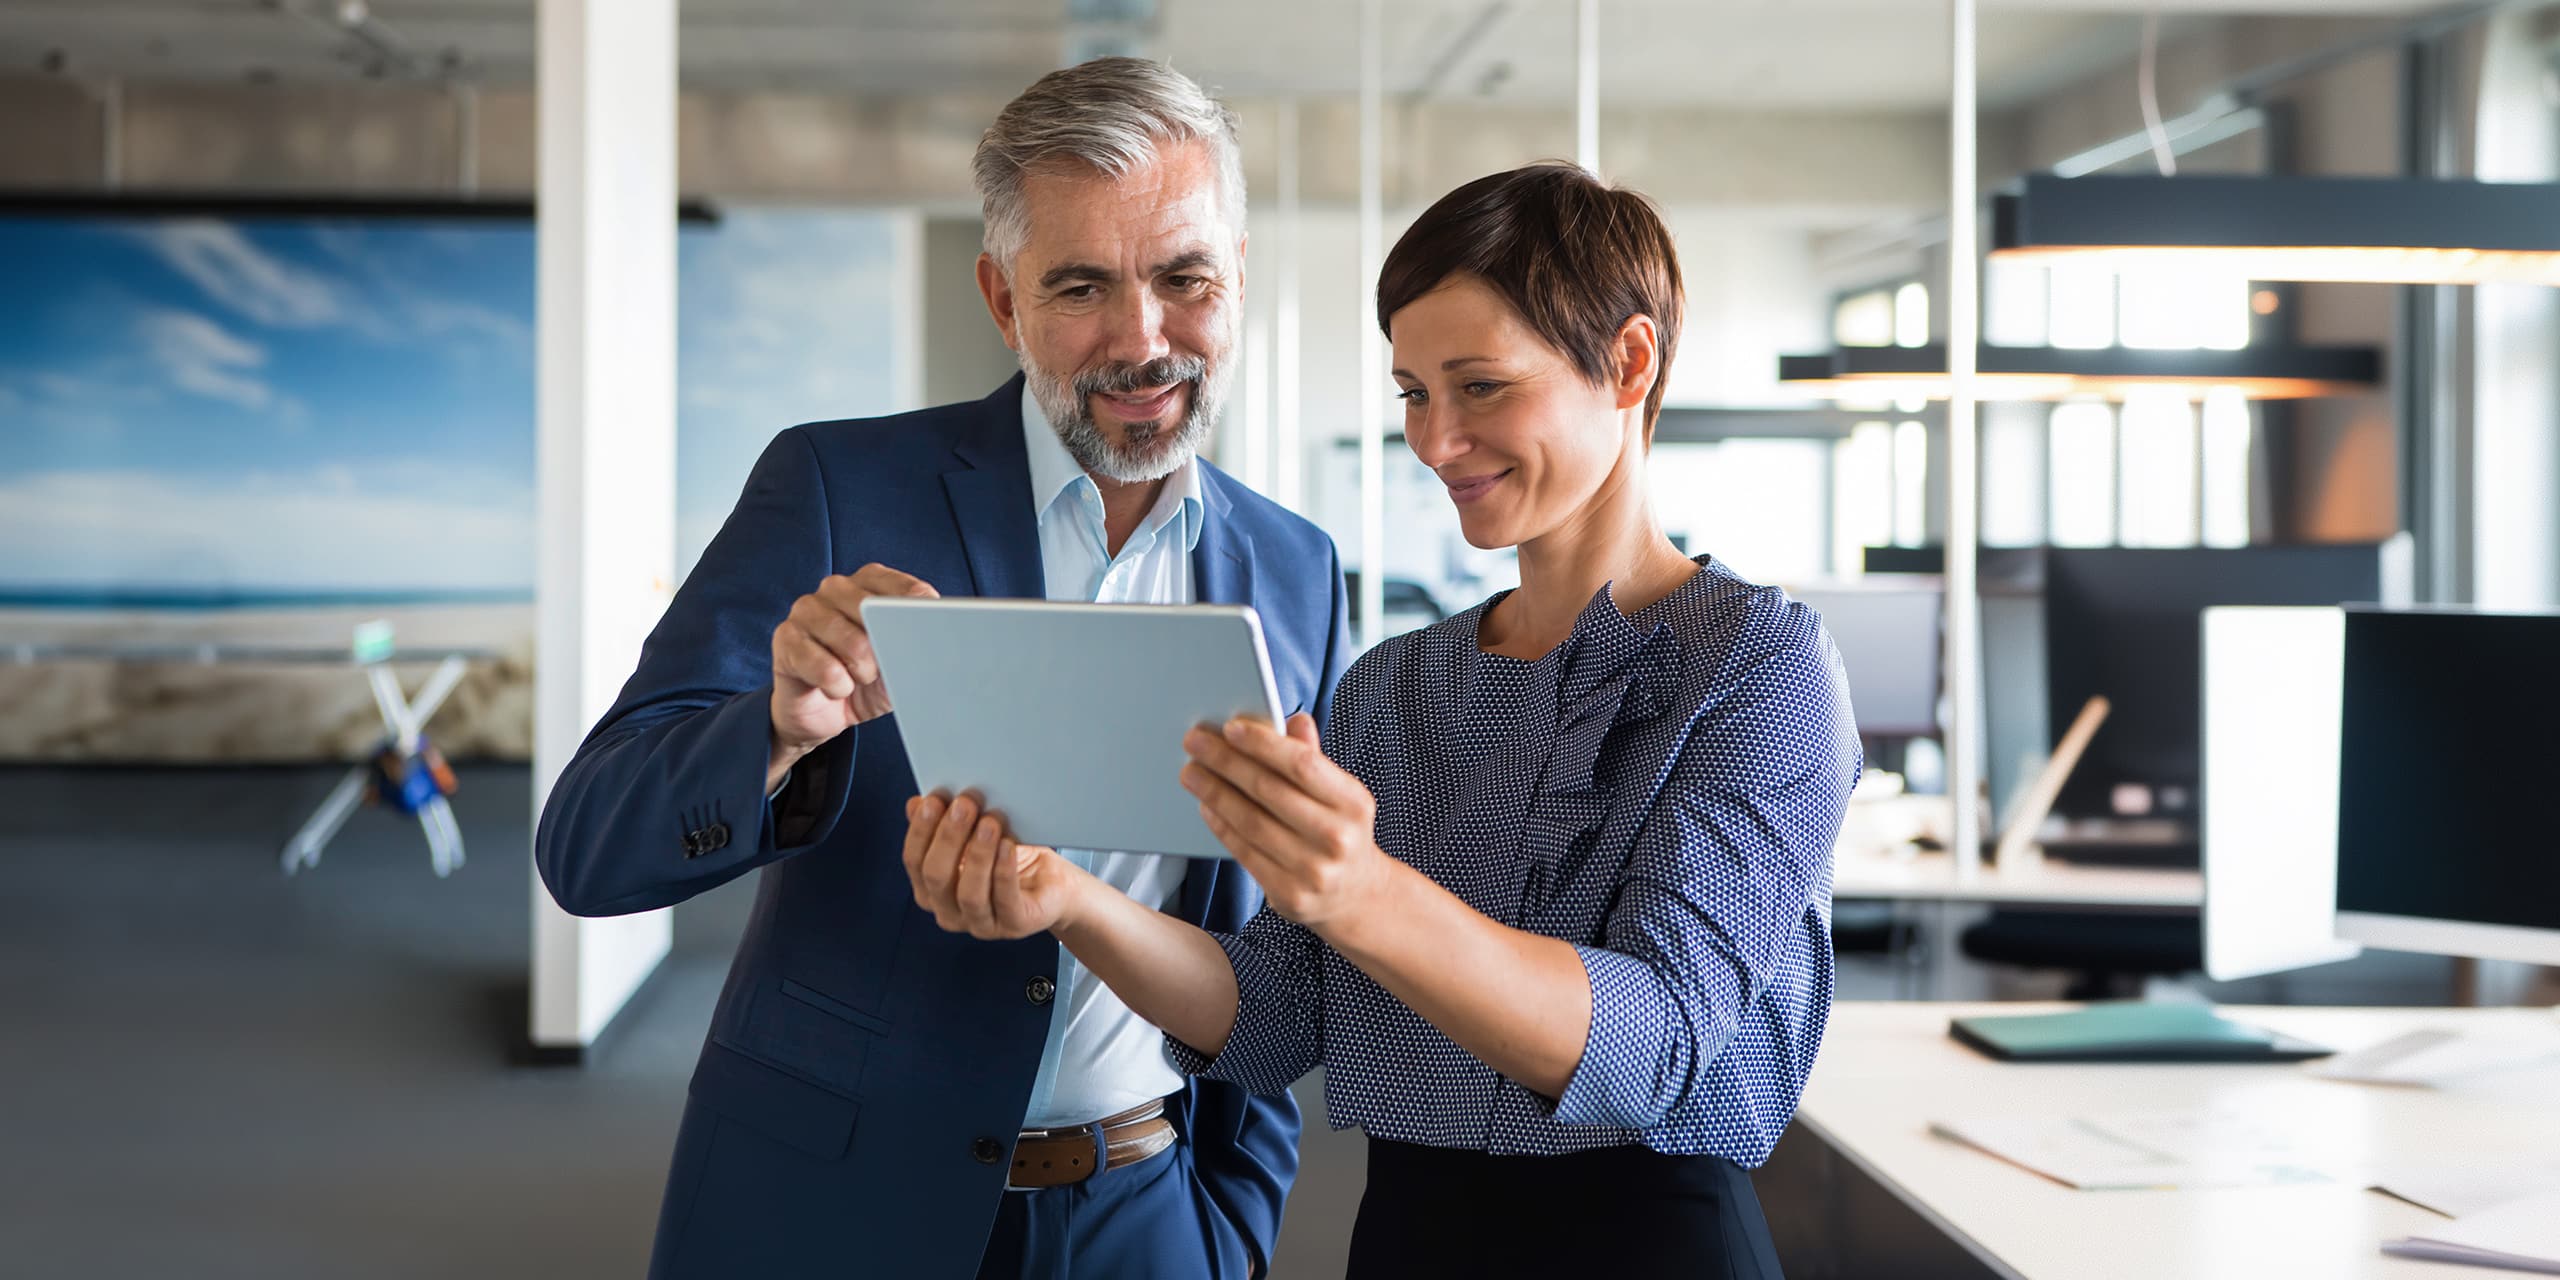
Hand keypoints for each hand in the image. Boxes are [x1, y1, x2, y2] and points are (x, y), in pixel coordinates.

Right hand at [770, 564, 937, 758]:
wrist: (823, 714)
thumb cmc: (865, 682)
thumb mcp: (899, 664)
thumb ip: (915, 643)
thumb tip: (936, 637)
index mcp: (869, 583)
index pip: (906, 589)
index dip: (919, 618)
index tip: (927, 638)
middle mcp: (836, 588)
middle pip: (876, 613)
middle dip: (885, 652)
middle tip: (878, 671)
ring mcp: (806, 609)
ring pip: (851, 640)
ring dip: (861, 671)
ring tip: (857, 679)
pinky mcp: (785, 638)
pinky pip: (823, 666)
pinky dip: (837, 686)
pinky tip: (834, 689)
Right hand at [902, 792, 1082, 939]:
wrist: (1052, 884)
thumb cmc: (1011, 859)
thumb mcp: (974, 836)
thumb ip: (944, 823)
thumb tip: (917, 803)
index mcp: (932, 891)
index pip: (915, 862)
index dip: (921, 831)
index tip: (933, 801)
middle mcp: (950, 912)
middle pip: (937, 877)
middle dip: (948, 837)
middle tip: (964, 805)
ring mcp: (981, 924)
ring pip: (969, 894)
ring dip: (978, 854)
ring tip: (990, 822)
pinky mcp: (1014, 925)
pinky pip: (1005, 900)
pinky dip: (1004, 870)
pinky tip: (1008, 845)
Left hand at [1181, 714, 1385, 931]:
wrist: (1355, 894)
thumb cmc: (1339, 831)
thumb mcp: (1340, 795)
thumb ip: (1314, 759)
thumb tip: (1294, 720)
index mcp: (1354, 803)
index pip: (1302, 764)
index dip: (1263, 743)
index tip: (1230, 727)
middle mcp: (1337, 838)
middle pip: (1269, 790)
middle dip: (1226, 761)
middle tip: (1195, 742)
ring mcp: (1313, 870)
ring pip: (1251, 822)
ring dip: (1215, 792)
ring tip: (1192, 772)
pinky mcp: (1289, 894)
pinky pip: (1244, 852)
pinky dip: (1221, 825)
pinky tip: (1207, 805)